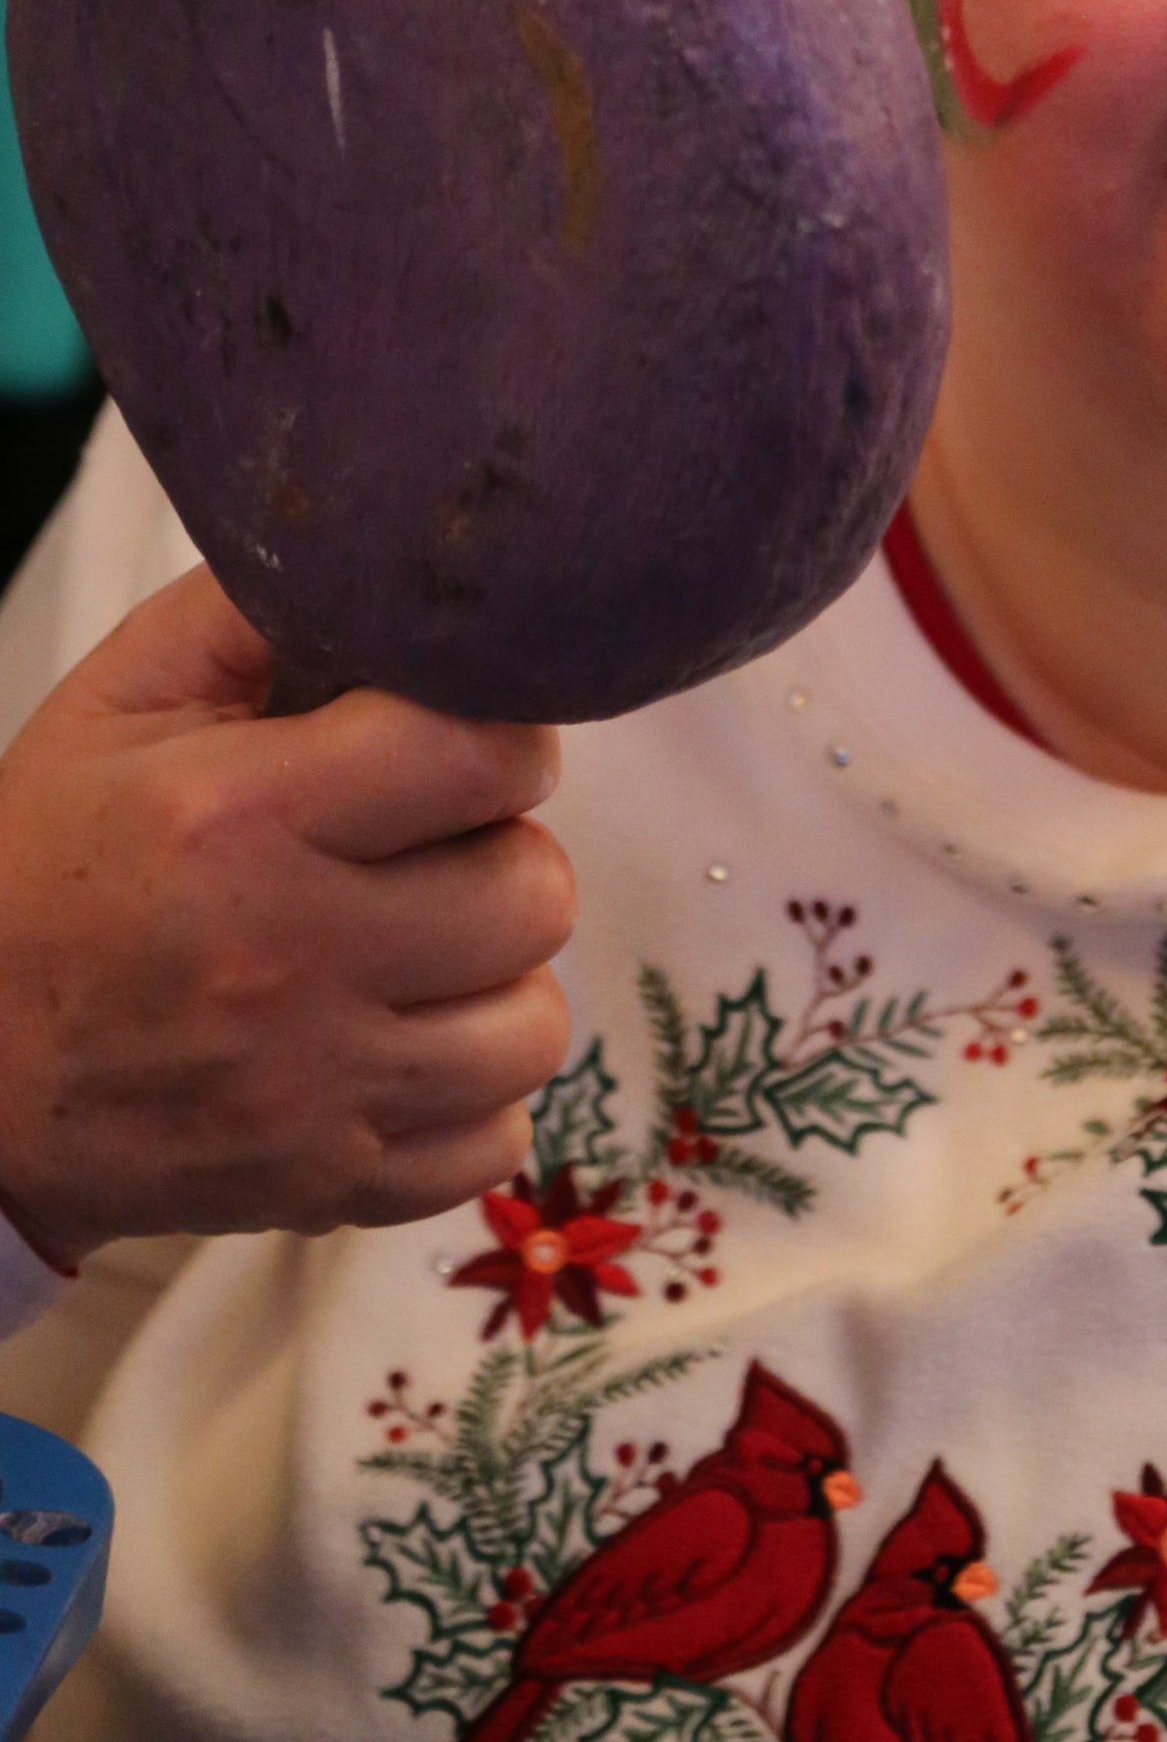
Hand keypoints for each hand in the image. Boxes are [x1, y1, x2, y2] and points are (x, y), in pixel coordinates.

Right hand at [0, 566, 573, 1269]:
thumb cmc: (44, 870)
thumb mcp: (116, 707)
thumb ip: (250, 614)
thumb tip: (384, 564)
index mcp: (248, 817)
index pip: (485, 754)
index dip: (499, 738)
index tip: (459, 747)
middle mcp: (297, 957)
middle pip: (535, 891)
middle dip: (502, 856)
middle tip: (435, 854)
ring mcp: (317, 1087)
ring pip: (534, 1024)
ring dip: (497, 981)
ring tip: (424, 954)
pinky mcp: (326, 1184)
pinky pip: (494, 1142)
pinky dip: (471, 1099)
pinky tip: (405, 1047)